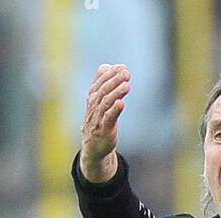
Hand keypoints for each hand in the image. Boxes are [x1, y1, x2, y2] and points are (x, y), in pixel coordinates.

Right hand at [80, 63, 129, 181]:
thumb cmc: (98, 121)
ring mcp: (98, 117)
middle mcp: (94, 105)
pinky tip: (121, 103)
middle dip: (115, 80)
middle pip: (104, 89)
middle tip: (127, 73)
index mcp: (93, 97)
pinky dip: (114, 110)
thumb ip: (104, 84)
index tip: (123, 67)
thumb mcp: (99, 101)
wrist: (93, 147)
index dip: (111, 73)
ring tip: (127, 85)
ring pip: (106, 102)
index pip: (101, 81)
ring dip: (116, 92)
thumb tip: (108, 66)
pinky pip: (108, 118)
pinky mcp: (104, 129)